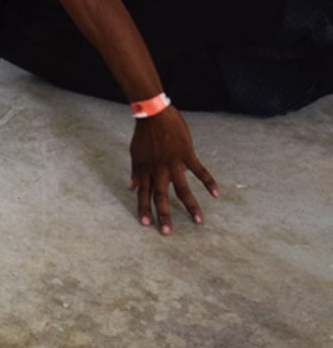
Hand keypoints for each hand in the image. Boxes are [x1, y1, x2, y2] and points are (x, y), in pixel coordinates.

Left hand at [127, 107, 218, 234]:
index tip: (146, 224)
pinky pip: (199, 171)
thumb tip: (130, 187)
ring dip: (190, 206)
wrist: (154, 115)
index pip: (142, 194)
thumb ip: (135, 171)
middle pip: (160, 196)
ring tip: (198, 220)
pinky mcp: (186, 155)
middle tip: (167, 232)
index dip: (144, 209)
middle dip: (163, 215)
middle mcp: (158, 170)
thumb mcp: (135, 153)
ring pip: (182, 189)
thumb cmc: (144, 134)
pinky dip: (208, 182)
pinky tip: (215, 194)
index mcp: (144, 170)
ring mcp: (173, 163)